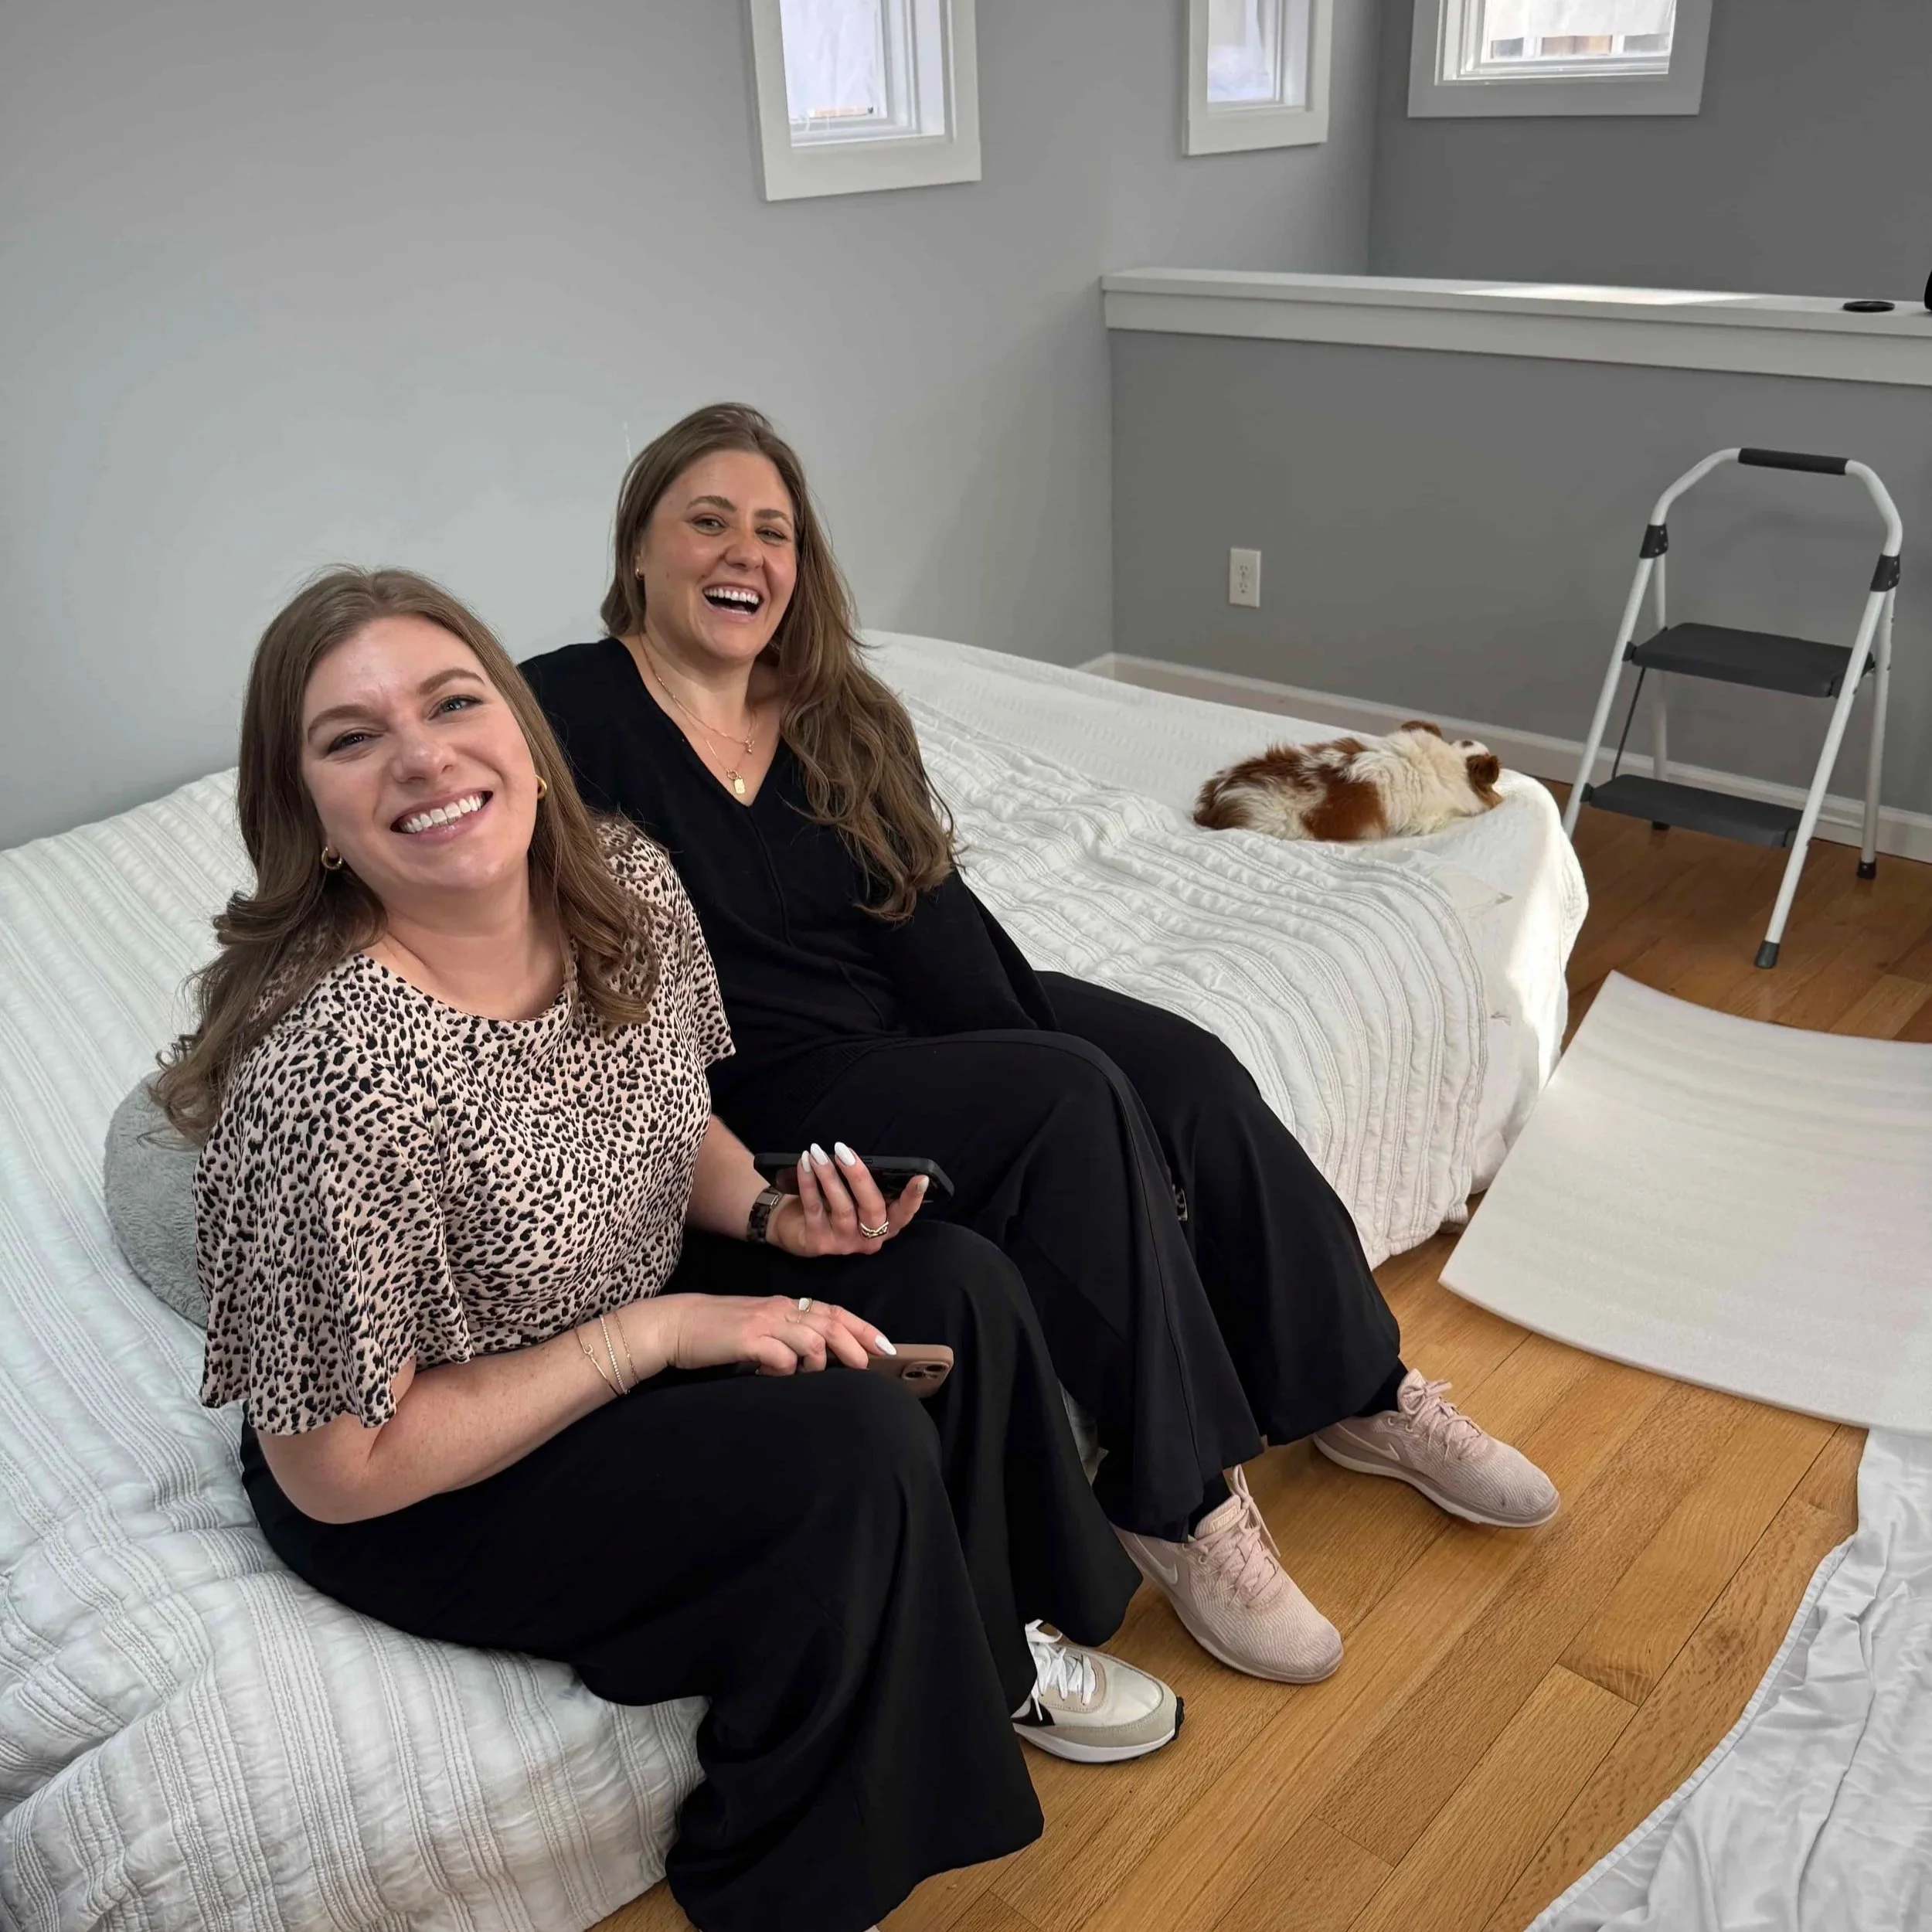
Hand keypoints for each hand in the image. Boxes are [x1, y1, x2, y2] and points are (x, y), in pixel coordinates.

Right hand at [642, 1291, 895, 1378]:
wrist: (676, 1325)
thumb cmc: (717, 1332)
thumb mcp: (758, 1331)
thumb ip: (785, 1339)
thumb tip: (812, 1361)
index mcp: (784, 1306)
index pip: (832, 1312)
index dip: (861, 1327)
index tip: (884, 1346)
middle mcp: (779, 1309)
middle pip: (830, 1323)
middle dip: (855, 1344)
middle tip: (867, 1365)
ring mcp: (764, 1322)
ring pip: (811, 1339)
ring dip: (817, 1362)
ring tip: (807, 1375)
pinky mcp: (747, 1339)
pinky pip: (781, 1356)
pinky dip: (784, 1369)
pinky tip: (770, 1374)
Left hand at [769, 1142, 928, 1257]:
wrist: (794, 1228)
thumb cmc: (830, 1206)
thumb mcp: (853, 1198)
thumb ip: (864, 1186)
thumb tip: (863, 1159)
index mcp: (884, 1225)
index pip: (904, 1213)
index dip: (913, 1198)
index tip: (921, 1178)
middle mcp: (868, 1238)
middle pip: (872, 1209)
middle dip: (859, 1177)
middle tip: (844, 1150)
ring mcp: (844, 1243)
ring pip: (843, 1208)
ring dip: (830, 1176)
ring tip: (819, 1153)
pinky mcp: (819, 1242)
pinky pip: (815, 1208)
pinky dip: (809, 1183)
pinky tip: (805, 1164)